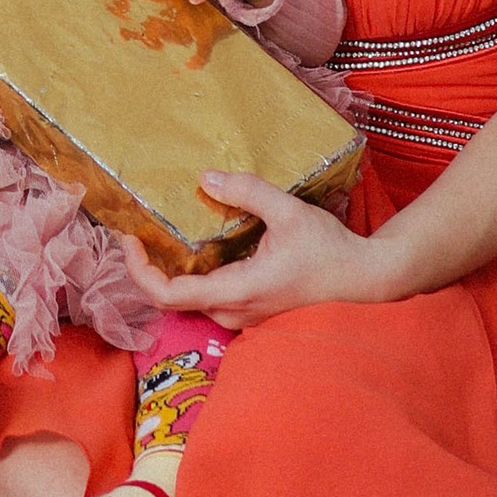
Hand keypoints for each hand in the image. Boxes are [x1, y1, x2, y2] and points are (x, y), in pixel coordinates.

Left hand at [123, 172, 394, 329]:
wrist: (367, 281)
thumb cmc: (331, 252)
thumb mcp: (289, 212)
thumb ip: (247, 192)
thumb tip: (205, 178)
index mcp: (236, 291)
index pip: (167, 294)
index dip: (139, 270)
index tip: (129, 239)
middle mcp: (234, 312)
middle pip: (174, 297)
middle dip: (152, 266)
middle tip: (140, 232)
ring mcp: (244, 318)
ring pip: (194, 298)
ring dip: (176, 271)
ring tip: (166, 235)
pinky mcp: (253, 313)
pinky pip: (213, 297)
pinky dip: (198, 274)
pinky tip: (202, 246)